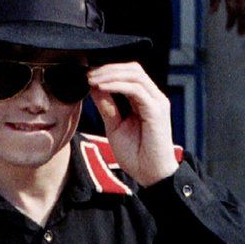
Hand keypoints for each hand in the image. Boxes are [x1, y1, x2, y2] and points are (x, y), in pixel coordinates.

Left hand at [88, 62, 178, 186]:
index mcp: (145, 99)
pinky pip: (136, 90)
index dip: (108, 70)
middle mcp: (153, 97)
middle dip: (108, 68)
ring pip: (135, 74)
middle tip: (87, 74)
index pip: (129, 73)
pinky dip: (117, 85)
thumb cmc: (136, 154)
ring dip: (110, 74)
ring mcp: (157, 102)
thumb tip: (94, 87)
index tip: (87, 75)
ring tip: (92, 80)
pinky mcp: (156, 110)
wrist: (151, 174)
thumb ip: (107, 106)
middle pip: (132, 69)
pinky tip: (101, 88)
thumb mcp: (114, 126)